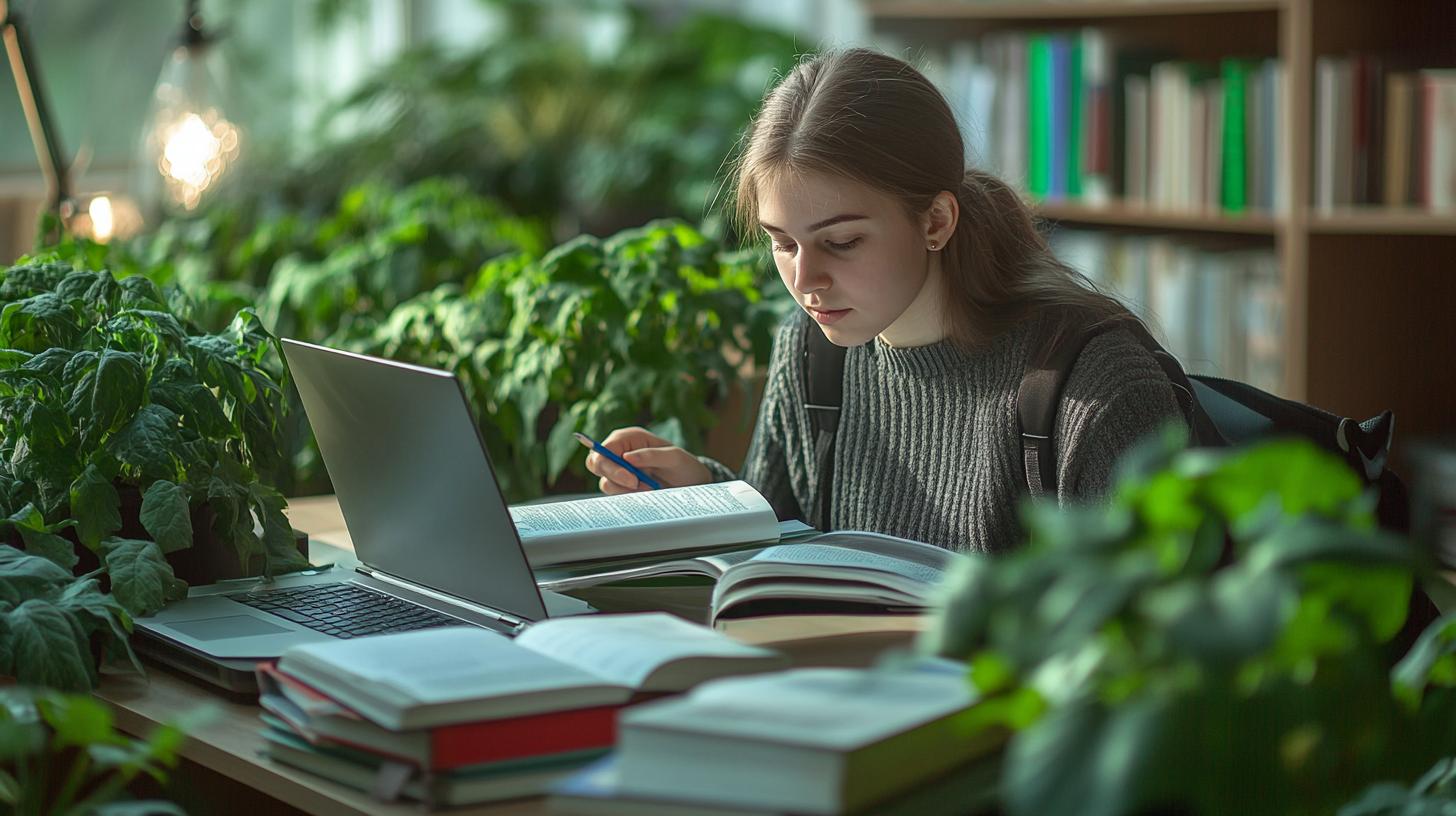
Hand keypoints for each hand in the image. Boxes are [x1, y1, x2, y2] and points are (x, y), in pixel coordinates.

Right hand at [584, 426, 711, 494]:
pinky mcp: (622, 486)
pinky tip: (645, 493)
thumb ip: (651, 455)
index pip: (604, 448)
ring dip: (625, 490)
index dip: (611, 465)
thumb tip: (628, 457)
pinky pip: (615, 493)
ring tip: (650, 488)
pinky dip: (628, 496)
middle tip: (636, 485)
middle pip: (596, 464)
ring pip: (605, 482)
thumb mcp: (674, 457)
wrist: (691, 484)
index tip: (631, 479)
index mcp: (628, 438)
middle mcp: (619, 451)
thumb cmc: (683, 465)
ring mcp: (619, 470)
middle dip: (614, 478)